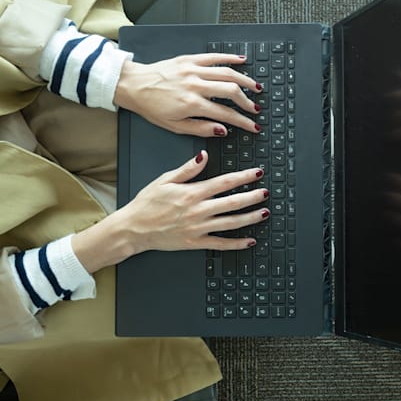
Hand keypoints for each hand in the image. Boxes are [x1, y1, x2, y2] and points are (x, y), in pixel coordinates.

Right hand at [72, 151, 268, 272]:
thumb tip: (203, 155)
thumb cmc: (146, 204)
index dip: (244, 177)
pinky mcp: (196, 242)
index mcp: (192, 193)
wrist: (133, 229)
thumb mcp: (165, 180)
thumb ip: (187, 169)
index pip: (225, 182)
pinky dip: (237, 243)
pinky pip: (221, 244)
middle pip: (233, 202)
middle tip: (266, 192)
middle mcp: (198, 211)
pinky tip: (250, 240)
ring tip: (264, 212)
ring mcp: (199, 228)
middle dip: (253, 197)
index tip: (257, 172)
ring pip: (231, 223)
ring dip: (250, 218)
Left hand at [113, 53, 262, 136]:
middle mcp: (195, 85)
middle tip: (255, 108)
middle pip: (231, 91)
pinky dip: (230, 57)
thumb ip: (201, 128)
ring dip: (245, 80)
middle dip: (247, 101)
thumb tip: (222, 130)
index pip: (226, 114)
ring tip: (255, 87)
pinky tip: (242, 61)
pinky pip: (214, 57)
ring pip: (227, 72)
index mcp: (191, 104)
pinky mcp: (189, 59)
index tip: (253, 125)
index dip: (243, 122)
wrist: (133, 85)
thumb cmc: (151, 106)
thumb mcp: (174, 126)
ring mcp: (193, 70)